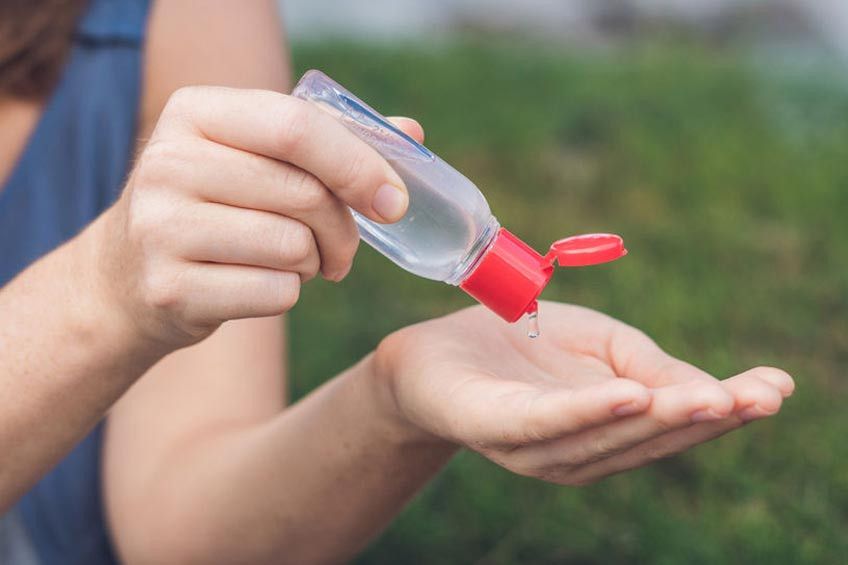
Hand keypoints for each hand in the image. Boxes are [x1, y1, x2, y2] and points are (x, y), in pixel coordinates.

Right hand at [89, 86, 423, 346]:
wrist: (126, 278)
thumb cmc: (214, 208)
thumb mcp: (255, 159)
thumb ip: (330, 142)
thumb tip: (411, 134)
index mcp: (195, 113)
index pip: (297, 126)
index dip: (360, 164)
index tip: (395, 201)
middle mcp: (167, 162)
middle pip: (305, 193)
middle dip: (345, 229)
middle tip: (344, 249)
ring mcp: (160, 228)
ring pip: (294, 247)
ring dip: (314, 263)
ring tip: (295, 263)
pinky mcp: (168, 289)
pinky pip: (275, 292)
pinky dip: (288, 294)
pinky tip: (262, 285)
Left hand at [373, 302, 793, 484]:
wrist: (432, 352)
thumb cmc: (520, 345)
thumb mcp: (598, 344)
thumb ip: (649, 366)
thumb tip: (715, 390)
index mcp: (607, 430)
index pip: (672, 423)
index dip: (726, 409)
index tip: (778, 386)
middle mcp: (577, 450)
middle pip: (647, 437)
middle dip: (706, 419)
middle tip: (760, 397)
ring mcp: (535, 446)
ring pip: (605, 436)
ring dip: (660, 418)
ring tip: (711, 398)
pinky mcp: (493, 426)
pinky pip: (544, 421)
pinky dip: (587, 411)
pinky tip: (627, 396)